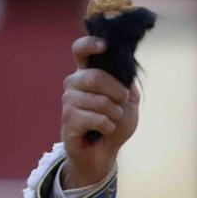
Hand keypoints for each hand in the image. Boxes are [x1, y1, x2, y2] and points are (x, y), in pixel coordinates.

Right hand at [60, 36, 140, 187]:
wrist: (104, 153)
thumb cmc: (114, 124)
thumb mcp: (128, 102)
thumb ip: (128, 83)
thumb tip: (125, 72)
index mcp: (87, 74)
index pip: (80, 50)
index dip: (89, 44)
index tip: (104, 46)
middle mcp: (73, 84)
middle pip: (94, 77)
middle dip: (117, 92)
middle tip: (123, 102)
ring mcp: (68, 101)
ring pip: (98, 101)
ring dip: (114, 114)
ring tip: (113, 121)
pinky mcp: (68, 120)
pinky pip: (94, 118)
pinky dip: (107, 126)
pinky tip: (104, 130)